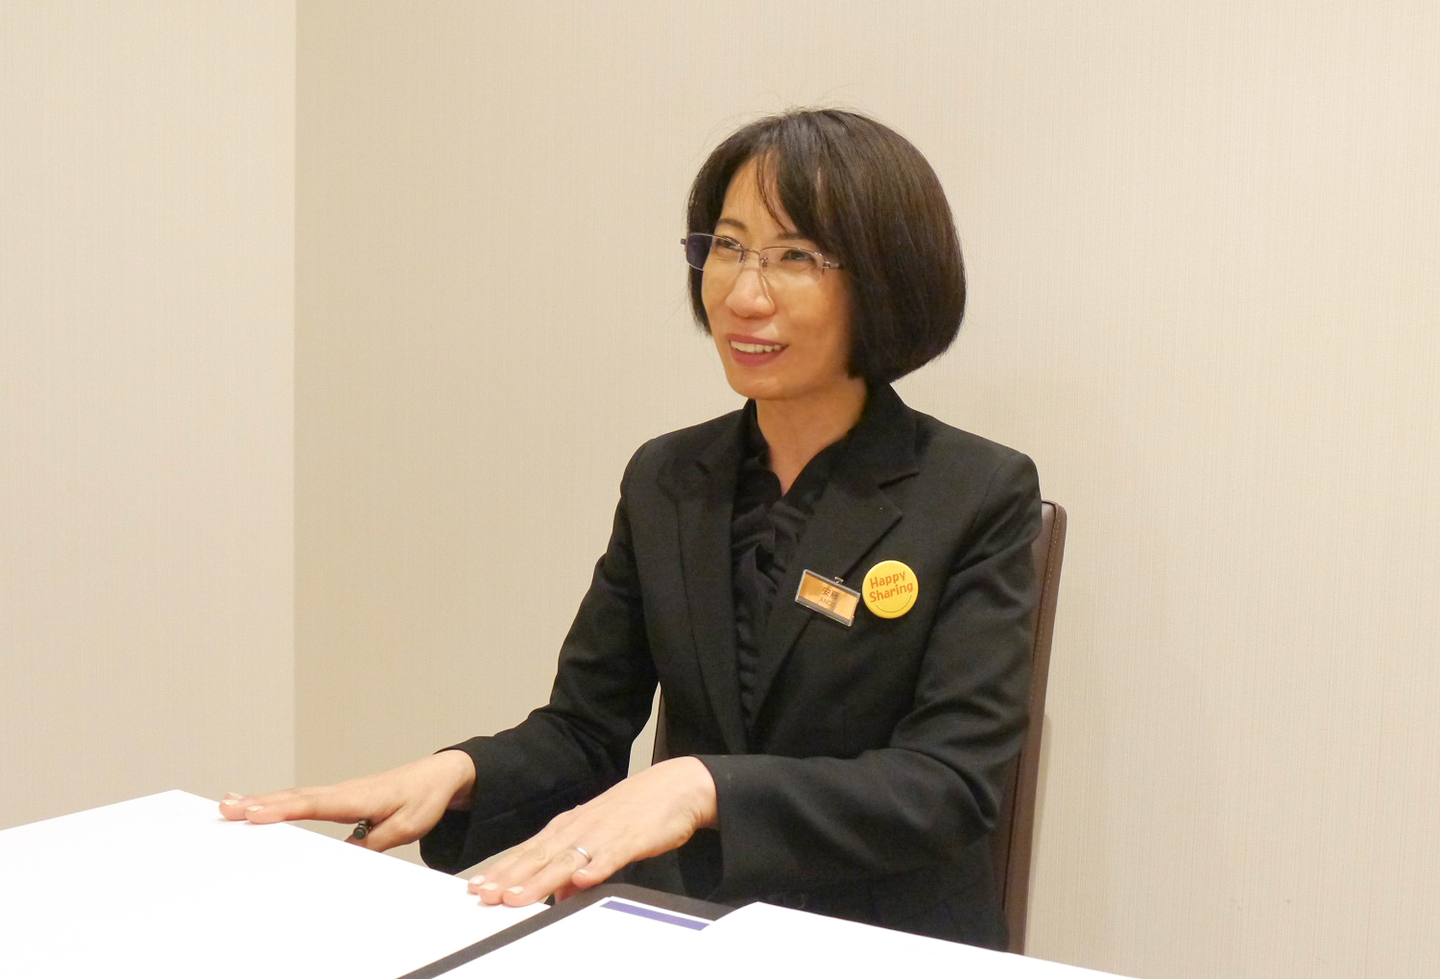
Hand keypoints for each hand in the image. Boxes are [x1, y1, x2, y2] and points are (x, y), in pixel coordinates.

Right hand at [217, 750, 476, 850]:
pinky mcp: (338, 797)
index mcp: (358, 798)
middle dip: (259, 804)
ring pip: (294, 797)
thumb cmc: (422, 799)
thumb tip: (345, 855)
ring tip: (229, 804)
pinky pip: (303, 799)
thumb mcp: (406, 827)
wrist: (438, 776)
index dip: (284, 810)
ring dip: (261, 800)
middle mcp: (343, 792)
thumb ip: (375, 842)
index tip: (255, 814)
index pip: (315, 805)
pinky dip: (277, 801)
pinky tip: (258, 805)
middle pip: (295, 798)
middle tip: (226, 808)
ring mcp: (338, 793)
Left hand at [469, 757, 716, 905]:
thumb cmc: (636, 812)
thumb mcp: (599, 838)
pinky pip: (613, 855)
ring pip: (567, 859)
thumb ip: (576, 864)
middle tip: (483, 896)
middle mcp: (581, 827)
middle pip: (539, 856)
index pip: (528, 850)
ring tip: (517, 898)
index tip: (477, 887)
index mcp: (570, 825)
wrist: (678, 786)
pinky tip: (583, 881)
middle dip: (509, 878)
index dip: (502, 870)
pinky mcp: (633, 838)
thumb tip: (559, 894)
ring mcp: (605, 832)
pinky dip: (597, 867)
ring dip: (540, 880)